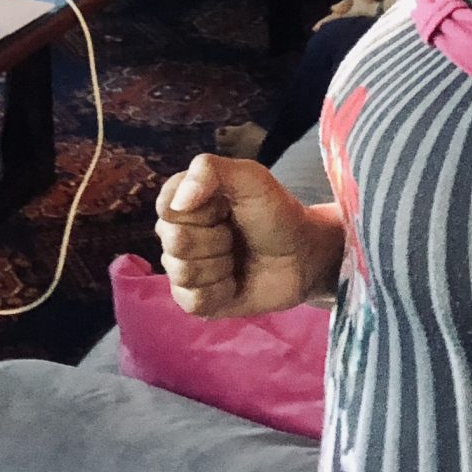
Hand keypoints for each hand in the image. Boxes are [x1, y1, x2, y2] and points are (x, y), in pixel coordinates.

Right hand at [154, 154, 337, 316]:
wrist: (304, 256)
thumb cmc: (276, 213)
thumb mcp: (251, 178)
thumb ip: (209, 170)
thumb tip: (177, 203)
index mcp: (185, 200)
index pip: (167, 208)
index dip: (200, 211)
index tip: (226, 208)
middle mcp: (178, 233)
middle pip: (173, 242)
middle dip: (214, 240)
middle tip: (236, 236)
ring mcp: (185, 268)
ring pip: (182, 273)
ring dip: (219, 267)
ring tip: (238, 259)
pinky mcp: (197, 299)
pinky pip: (191, 300)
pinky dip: (219, 292)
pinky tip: (234, 283)